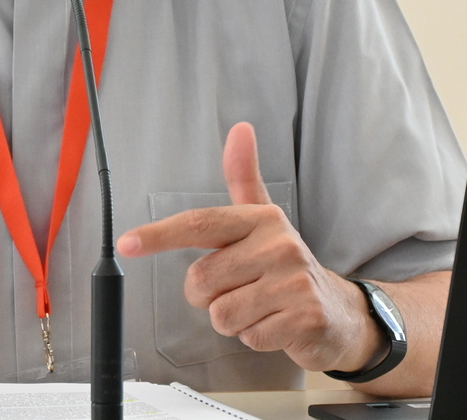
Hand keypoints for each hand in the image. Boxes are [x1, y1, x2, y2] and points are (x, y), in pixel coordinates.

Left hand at [116, 123, 383, 373]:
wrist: (339, 311)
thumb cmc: (286, 265)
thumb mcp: (263, 219)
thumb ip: (244, 176)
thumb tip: (240, 129)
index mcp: (261, 219)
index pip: (200, 224)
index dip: (160, 234)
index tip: (127, 244)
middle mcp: (279, 245)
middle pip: (201, 281)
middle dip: (208, 296)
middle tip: (239, 290)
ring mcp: (294, 282)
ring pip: (222, 314)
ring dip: (233, 319)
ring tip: (260, 307)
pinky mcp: (304, 318)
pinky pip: (248, 337)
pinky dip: (255, 337)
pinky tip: (276, 324)